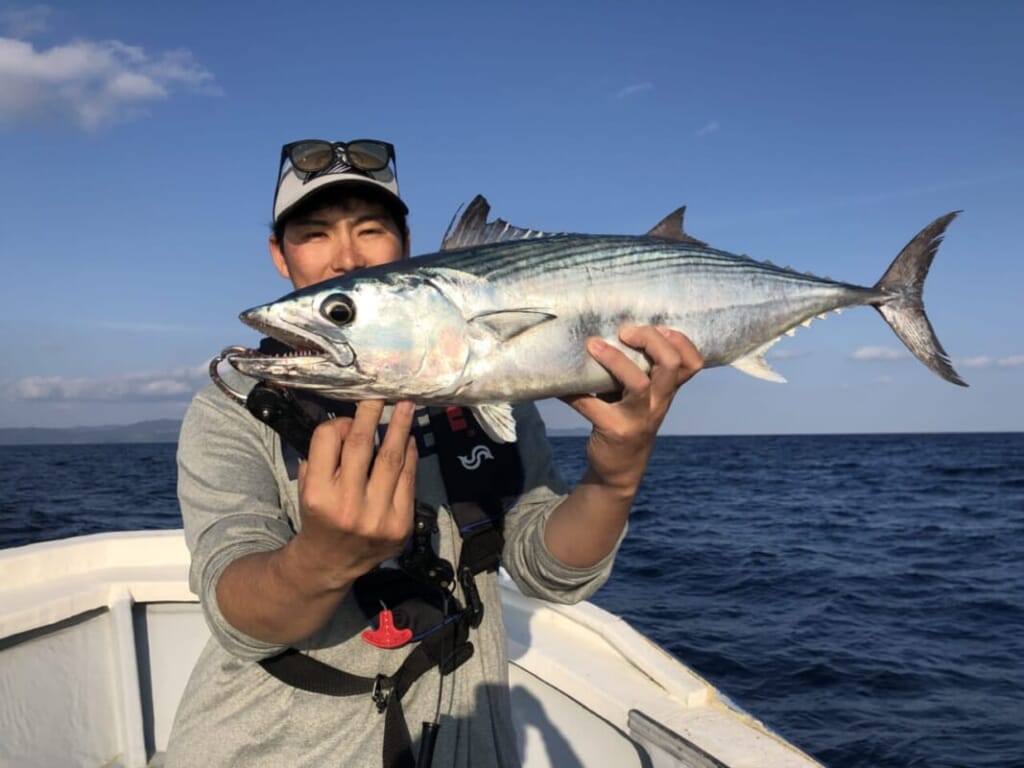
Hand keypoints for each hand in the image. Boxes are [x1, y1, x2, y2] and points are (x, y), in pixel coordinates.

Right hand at [292, 399, 417, 585]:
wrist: (332, 563)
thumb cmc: (319, 517)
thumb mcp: (308, 487)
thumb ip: (323, 457)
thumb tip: (349, 421)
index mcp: (317, 493)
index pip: (329, 439)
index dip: (340, 422)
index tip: (349, 417)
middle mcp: (346, 505)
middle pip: (362, 444)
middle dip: (373, 413)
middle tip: (384, 392)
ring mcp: (377, 516)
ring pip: (391, 459)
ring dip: (400, 427)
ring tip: (407, 406)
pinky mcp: (400, 524)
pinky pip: (408, 480)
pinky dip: (410, 456)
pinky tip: (409, 440)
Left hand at [561, 326, 701, 495]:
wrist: (620, 469)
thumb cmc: (628, 419)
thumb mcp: (641, 397)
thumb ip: (637, 370)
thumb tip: (608, 327)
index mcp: (667, 391)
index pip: (691, 363)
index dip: (681, 341)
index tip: (659, 326)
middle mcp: (658, 404)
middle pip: (670, 365)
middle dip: (651, 340)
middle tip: (625, 331)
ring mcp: (638, 418)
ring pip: (638, 383)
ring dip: (615, 360)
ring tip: (594, 345)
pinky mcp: (614, 430)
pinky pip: (592, 405)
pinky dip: (572, 392)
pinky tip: (560, 384)